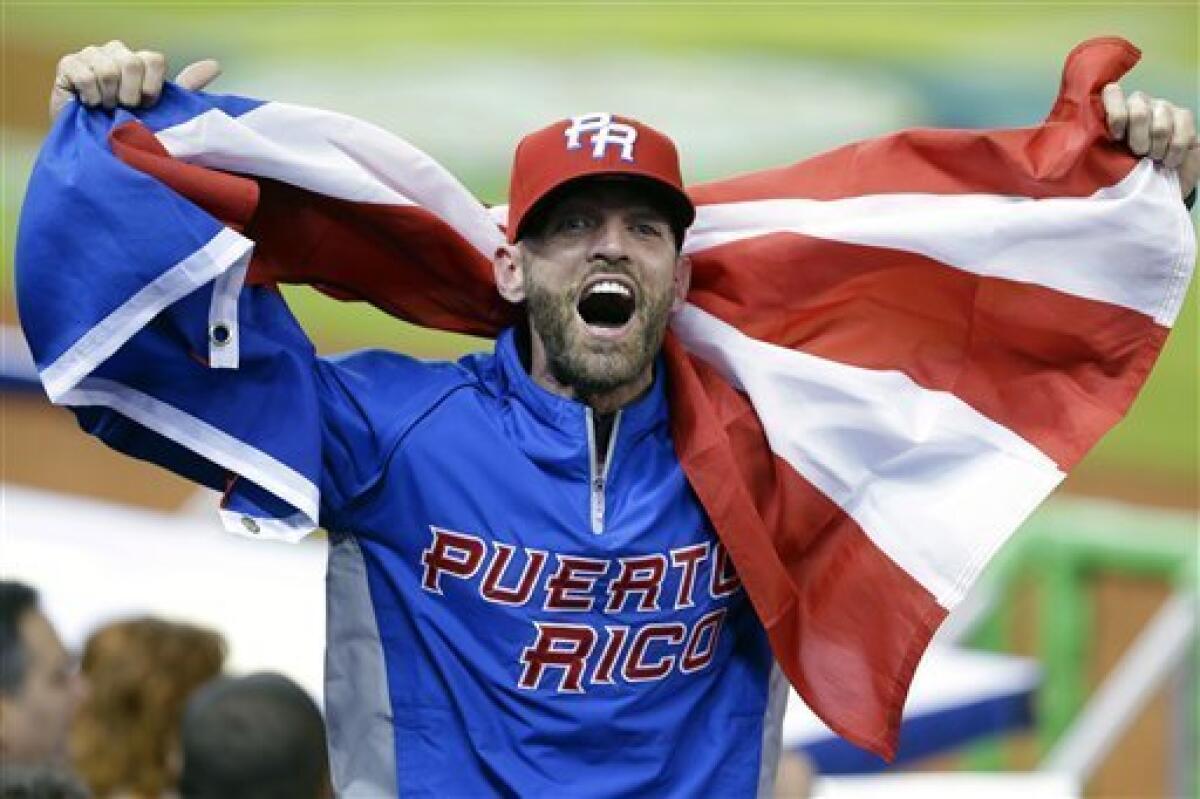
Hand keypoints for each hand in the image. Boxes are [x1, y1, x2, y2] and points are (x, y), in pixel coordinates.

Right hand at [50, 40, 220, 120]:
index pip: (154, 59)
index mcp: (140, 60)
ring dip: (110, 98)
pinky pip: (85, 75)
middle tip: (125, 109)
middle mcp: (116, 52)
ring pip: (108, 70)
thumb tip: (215, 65)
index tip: (147, 106)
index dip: (152, 87)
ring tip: (107, 108)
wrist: (94, 144)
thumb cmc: (130, 126)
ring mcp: (90, 55)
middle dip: (131, 94)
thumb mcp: (162, 109)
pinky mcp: (68, 64)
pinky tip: (91, 105)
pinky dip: (91, 96)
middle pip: (132, 62)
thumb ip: (186, 88)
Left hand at [1101, 83, 1197, 200]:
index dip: (1115, 114)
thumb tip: (1075, 151)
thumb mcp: (1105, 160)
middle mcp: (1138, 103)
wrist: (1160, 180)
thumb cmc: (1126, 170)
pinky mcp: (1184, 116)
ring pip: (1160, 126)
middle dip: (1137, 140)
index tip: (1116, 137)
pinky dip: (1173, 153)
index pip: (1112, 92)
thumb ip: (1094, 149)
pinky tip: (1168, 161)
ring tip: (1152, 159)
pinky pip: (1180, 133)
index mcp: (1115, 110)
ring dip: (1156, 149)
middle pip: (1138, 112)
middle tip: (1138, 153)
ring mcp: (1162, 107)